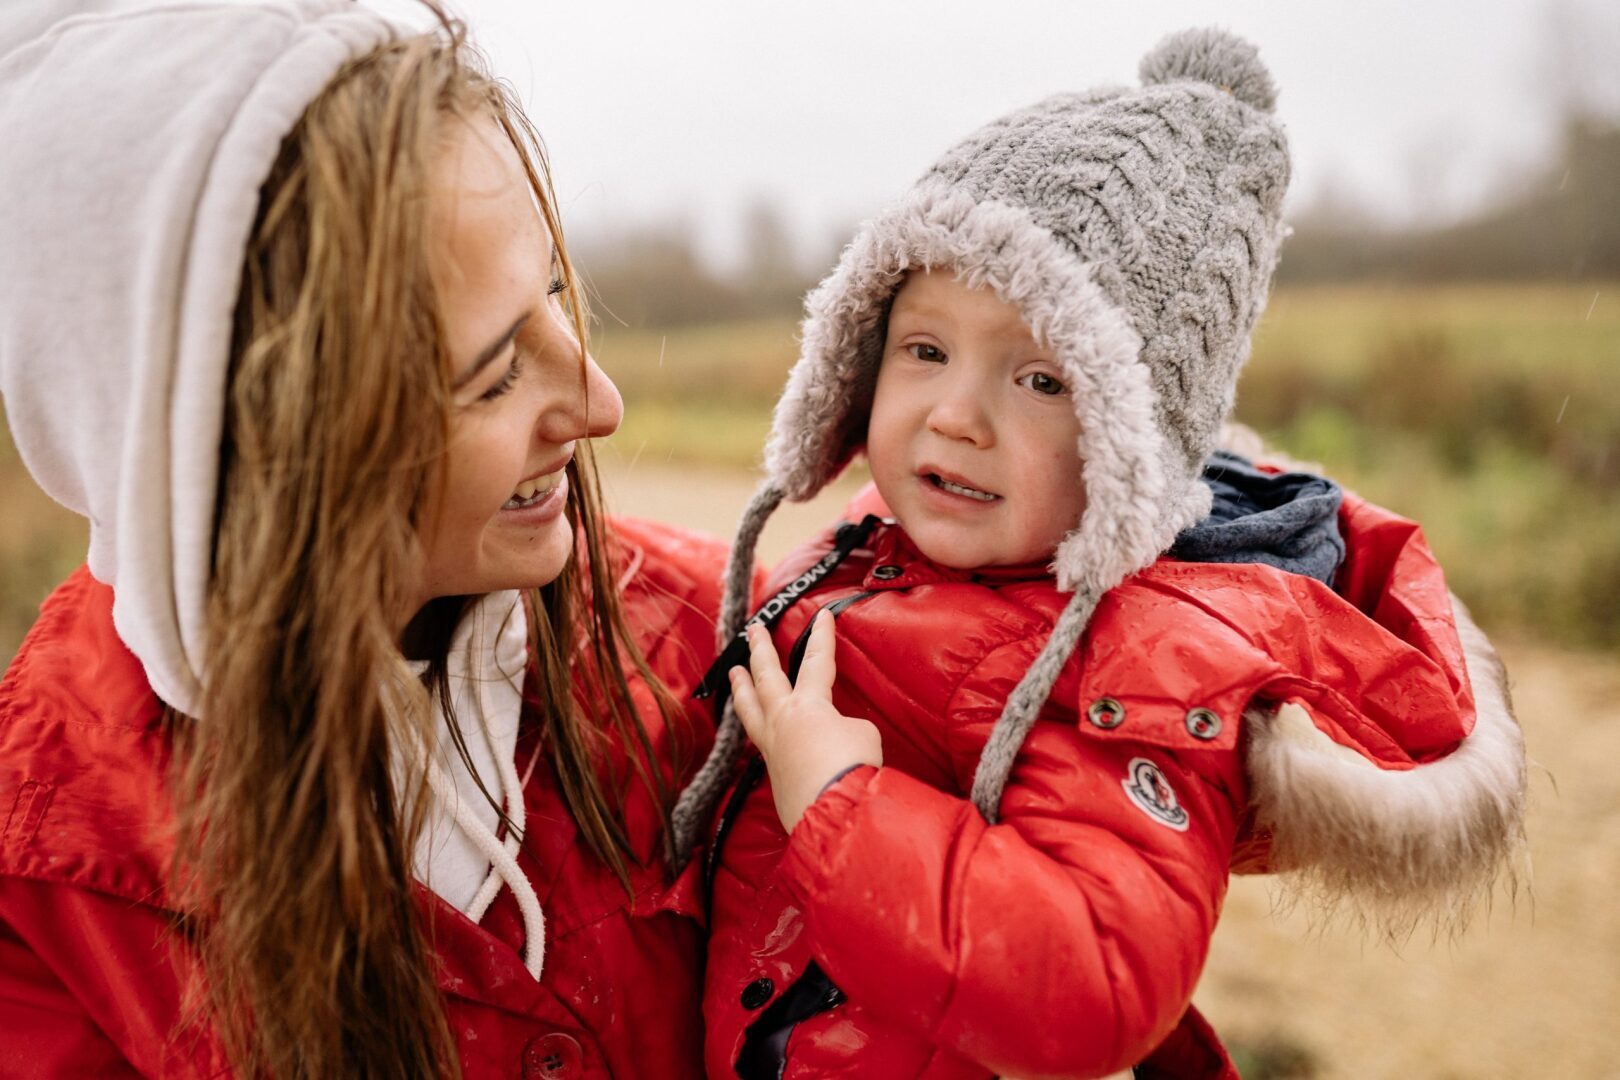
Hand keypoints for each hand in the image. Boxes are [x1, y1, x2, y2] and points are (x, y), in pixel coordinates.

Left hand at [728, 610, 882, 832]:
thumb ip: (845, 727)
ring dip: (742, 686)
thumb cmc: (851, 768)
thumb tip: (832, 737)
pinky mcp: (772, 774)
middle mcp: (782, 720)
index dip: (822, 637)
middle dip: (761, 650)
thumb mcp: (862, 736)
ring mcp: (772, 746)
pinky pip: (757, 739)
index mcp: (808, 704)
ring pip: (750, 708)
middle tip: (753, 630)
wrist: (832, 812)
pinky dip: (753, 725)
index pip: (816, 661)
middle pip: (766, 676)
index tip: (822, 615)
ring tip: (734, 672)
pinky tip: (756, 727)